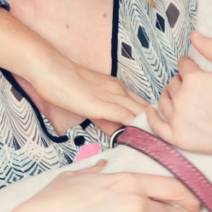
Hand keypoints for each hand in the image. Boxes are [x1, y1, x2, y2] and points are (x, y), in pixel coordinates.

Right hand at [32, 61, 147, 132]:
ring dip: (148, 128)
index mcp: (117, 86)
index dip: (150, 117)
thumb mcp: (89, 94)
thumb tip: (111, 126)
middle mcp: (119, 90)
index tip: (154, 130)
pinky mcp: (102, 105)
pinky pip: (126, 117)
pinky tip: (139, 138)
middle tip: (159, 140)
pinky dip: (134, 128)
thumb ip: (102, 109)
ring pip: (140, 113)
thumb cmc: (64, 81)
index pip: (142, 103)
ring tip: (154, 143)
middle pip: (146, 109)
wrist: (51, 69)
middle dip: (154, 124)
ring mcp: (112, 97)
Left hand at [146, 32, 211, 184]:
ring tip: (178, 95)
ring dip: (169, 95)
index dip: (190, 65)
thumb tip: (193, 35)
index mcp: (193, 79)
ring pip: (164, 100)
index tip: (197, 69)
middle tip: (194, 86)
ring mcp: (177, 119)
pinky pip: (156, 126)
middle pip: (173, 83)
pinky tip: (151, 111)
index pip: (183, 65)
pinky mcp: (178, 137)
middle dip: (181, 80)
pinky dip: (152, 118)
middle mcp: (181, 98)